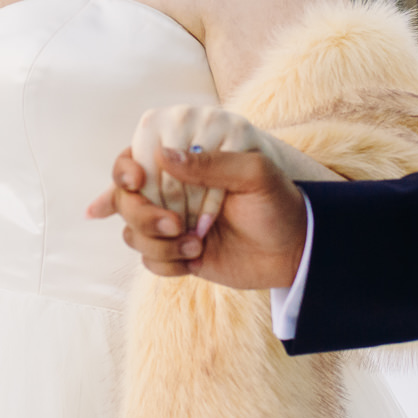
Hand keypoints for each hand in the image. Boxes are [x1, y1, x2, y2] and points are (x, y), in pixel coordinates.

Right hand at [86, 146, 305, 288]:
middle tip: (176, 224)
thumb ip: (212, 164)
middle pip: (125, 200)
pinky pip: (149, 261)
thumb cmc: (278, 204)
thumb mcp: (255, 174)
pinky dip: (168, 263)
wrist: (294, 251)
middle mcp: (171, 192)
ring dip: (158, 243)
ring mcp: (171, 224)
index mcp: (186, 163)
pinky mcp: (175, 254)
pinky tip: (196, 257)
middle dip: (143, 215)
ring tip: (196, 243)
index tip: (136, 180)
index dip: (124, 170)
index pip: (134, 159)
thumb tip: (163, 155)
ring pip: (133, 233)